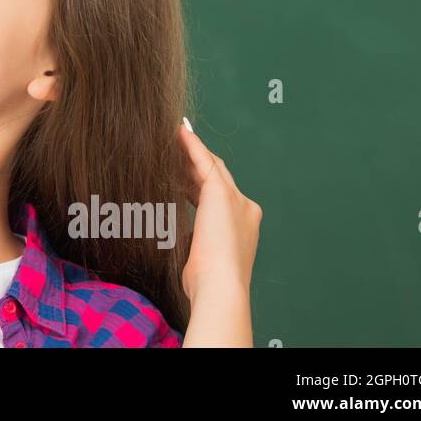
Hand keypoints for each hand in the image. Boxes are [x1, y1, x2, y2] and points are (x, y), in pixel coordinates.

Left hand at [179, 120, 261, 303]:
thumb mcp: (204, 254)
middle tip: (176, 152)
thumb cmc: (208, 281)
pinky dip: (192, 146)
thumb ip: (199, 238)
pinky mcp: (221, 193)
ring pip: (213, 167)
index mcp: (244, 225)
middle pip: (220, 177)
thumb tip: (187, 233)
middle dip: (198, 165)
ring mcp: (236, 199)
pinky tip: (180, 133)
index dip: (201, 185)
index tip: (184, 178)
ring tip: (174, 140)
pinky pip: (204, 161)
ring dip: (193, 152)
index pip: (222, 196)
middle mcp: (245, 208)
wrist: (221, 286)